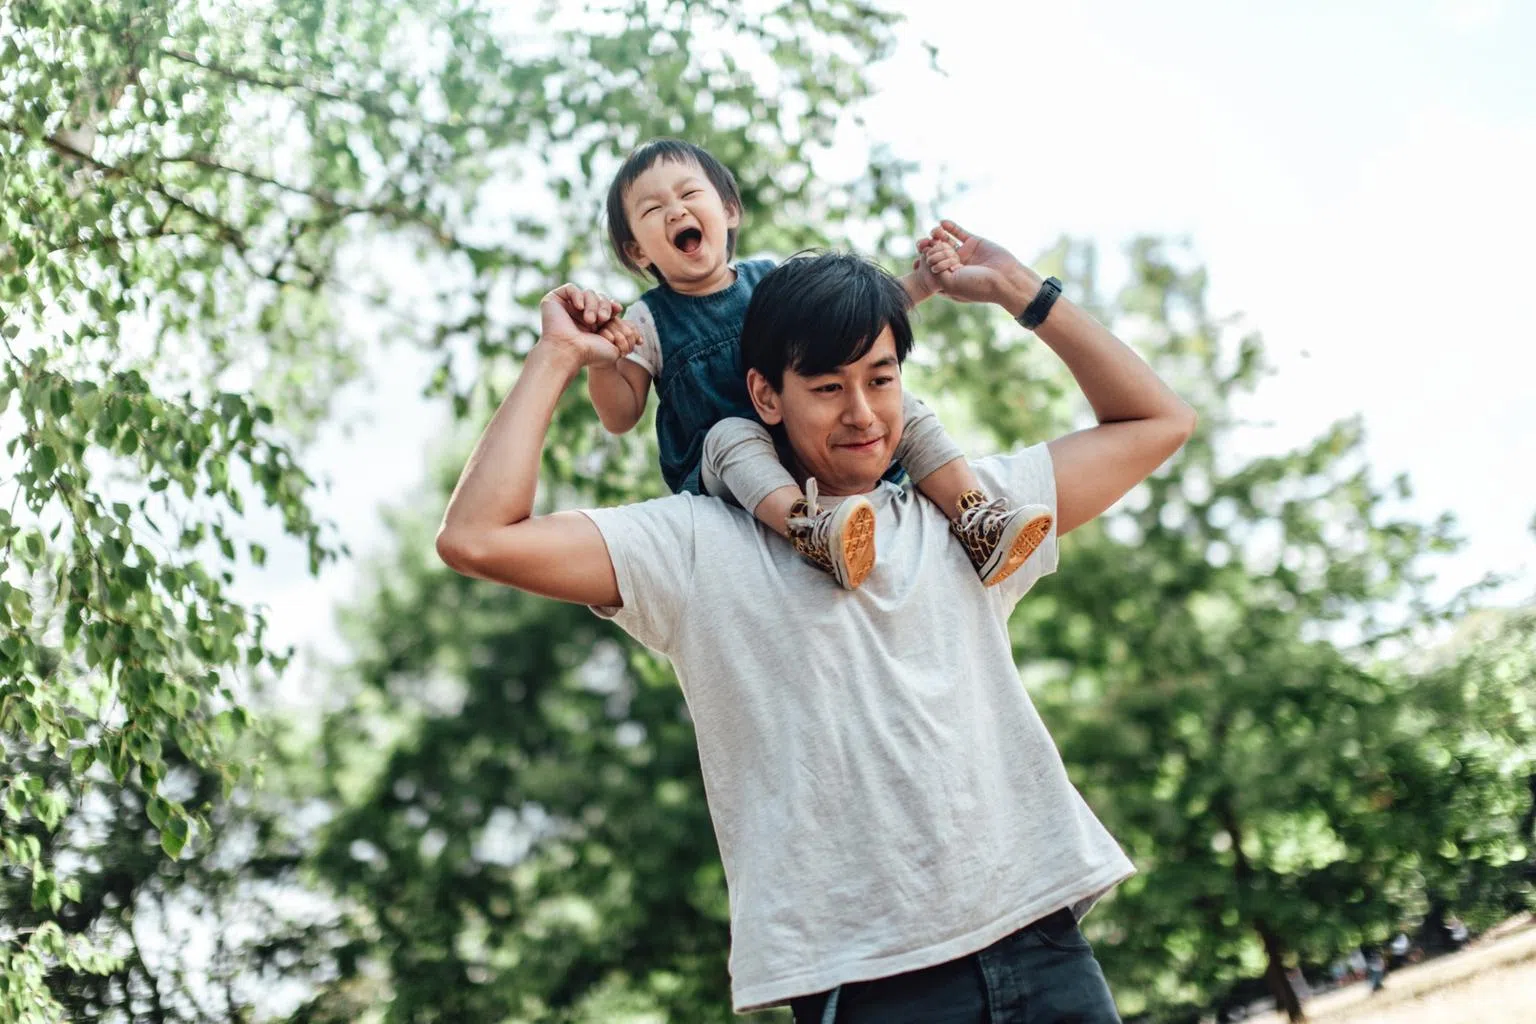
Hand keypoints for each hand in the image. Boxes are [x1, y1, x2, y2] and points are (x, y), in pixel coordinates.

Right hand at [538, 285, 641, 369]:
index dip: (612, 305)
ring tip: (590, 320)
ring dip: (592, 305)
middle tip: (602, 319)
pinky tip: (579, 307)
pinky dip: (578, 295)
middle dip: (603, 306)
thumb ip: (619, 325)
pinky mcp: (553, 301)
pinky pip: (571, 288)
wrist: (569, 353)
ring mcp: (566, 307)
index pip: (605, 306)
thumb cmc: (590, 353)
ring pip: (587, 293)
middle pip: (598, 298)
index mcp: (592, 324)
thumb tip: (619, 307)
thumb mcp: (613, 341)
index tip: (618, 309)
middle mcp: (578, 315)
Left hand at [917, 220, 1042, 314]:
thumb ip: (935, 273)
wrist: (1004, 278)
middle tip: (923, 244)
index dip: (925, 262)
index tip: (922, 261)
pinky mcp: (974, 243)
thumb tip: (926, 258)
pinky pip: (959, 232)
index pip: (931, 268)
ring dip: (938, 235)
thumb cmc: (977, 286)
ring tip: (933, 232)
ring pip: (947, 242)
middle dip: (930, 248)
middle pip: (937, 253)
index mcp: (949, 280)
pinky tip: (942, 222)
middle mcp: (956, 266)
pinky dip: (950, 227)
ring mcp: (965, 254)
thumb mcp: (950, 284)